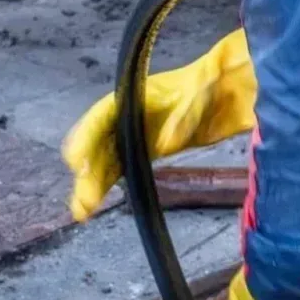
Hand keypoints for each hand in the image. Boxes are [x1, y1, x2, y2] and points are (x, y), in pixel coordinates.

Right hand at [62, 28, 256, 221]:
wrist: (224, 93)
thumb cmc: (209, 87)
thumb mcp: (198, 97)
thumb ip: (182, 119)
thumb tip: (165, 143)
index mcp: (132, 94)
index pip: (102, 116)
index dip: (87, 138)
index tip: (75, 162)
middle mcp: (125, 114)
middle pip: (100, 144)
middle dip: (89, 173)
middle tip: (83, 202)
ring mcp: (132, 133)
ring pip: (105, 160)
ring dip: (92, 185)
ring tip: (80, 212)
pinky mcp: (142, 150)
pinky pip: (117, 168)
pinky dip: (105, 185)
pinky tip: (91, 206)